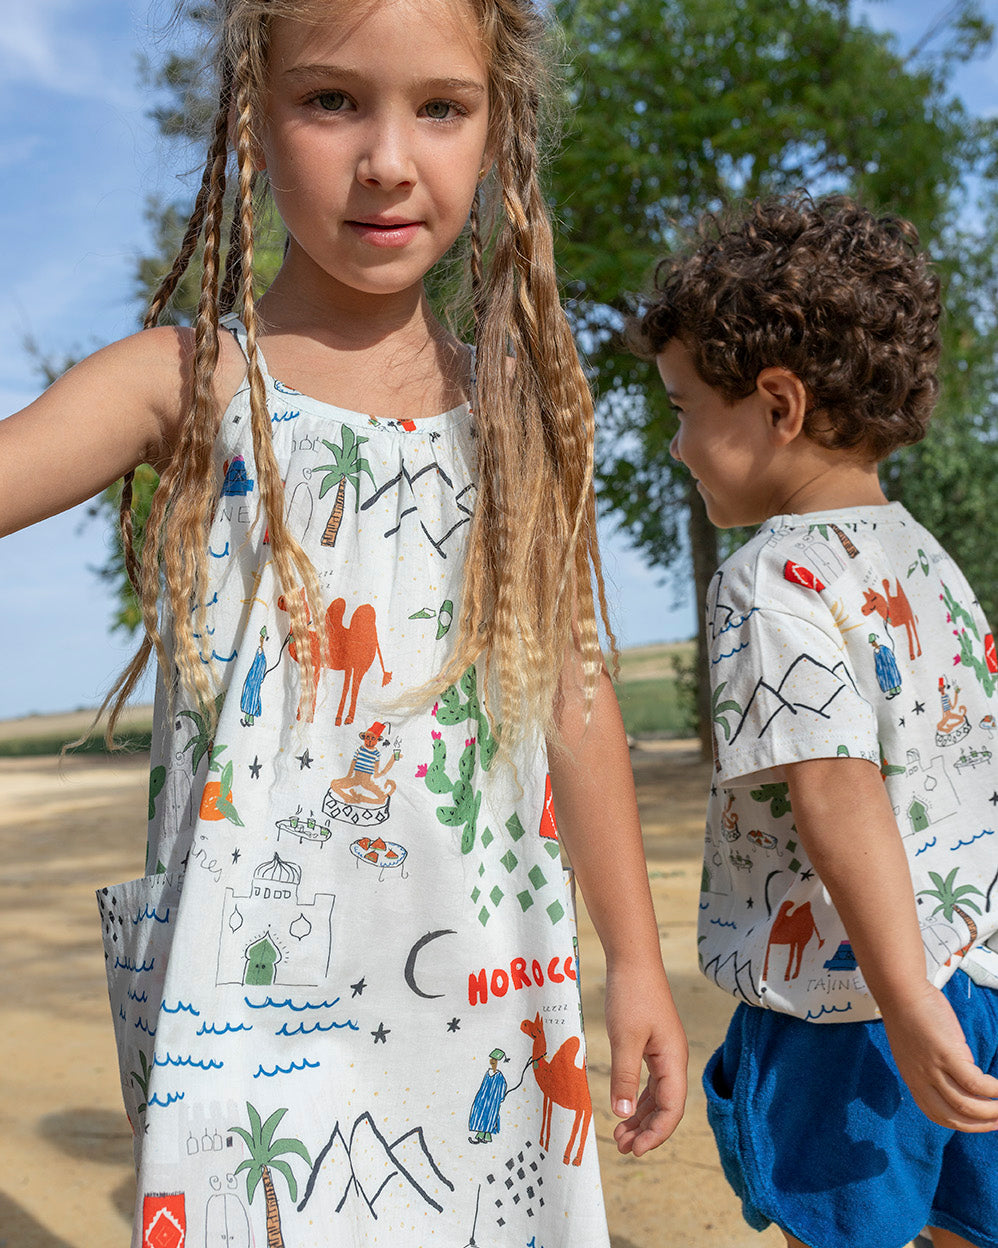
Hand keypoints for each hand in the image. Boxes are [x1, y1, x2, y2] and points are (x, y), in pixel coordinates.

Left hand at [603, 963, 687, 1155]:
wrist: (633, 959)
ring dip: (640, 1117)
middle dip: (646, 1130)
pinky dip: (636, 1098)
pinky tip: (624, 1109)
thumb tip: (622, 1115)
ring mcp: (663, 1052)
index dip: (656, 1133)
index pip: (672, 1108)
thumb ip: (625, 1076)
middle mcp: (673, 1059)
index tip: (635, 1150)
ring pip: (657, 1096)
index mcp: (673, 1060)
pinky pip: (649, 1081)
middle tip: (622, 1148)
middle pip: (666, 1106)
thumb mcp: (625, 1038)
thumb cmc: (631, 995)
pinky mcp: (652, 1044)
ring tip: (619, 1136)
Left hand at [881, 978, 997, 1131]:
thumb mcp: (914, 1050)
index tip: (978, 1124)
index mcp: (912, 1079)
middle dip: (978, 1125)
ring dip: (990, 1112)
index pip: (936, 1114)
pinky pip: (975, 1083)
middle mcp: (921, 1079)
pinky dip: (992, 1091)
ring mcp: (933, 1068)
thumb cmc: (910, 1013)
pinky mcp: (947, 1054)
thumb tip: (957, 1077)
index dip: (960, 1124)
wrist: (900, 991)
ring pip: (966, 1105)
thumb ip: (930, 1067)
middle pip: (952, 1117)